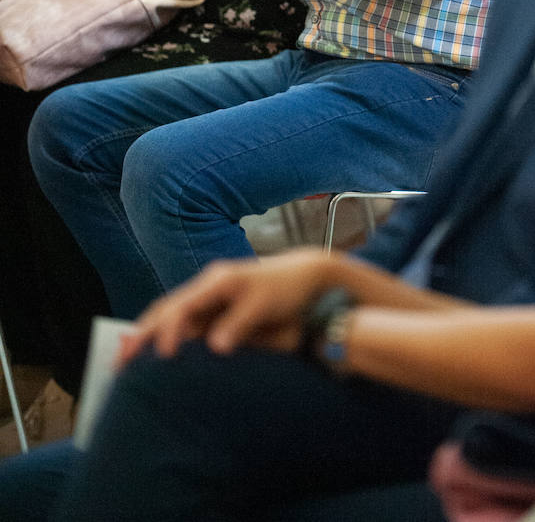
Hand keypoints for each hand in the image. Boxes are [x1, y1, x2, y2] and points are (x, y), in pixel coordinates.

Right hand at [120, 249, 336, 362]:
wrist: (305, 280)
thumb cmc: (284, 289)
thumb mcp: (263, 303)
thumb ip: (239, 323)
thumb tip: (215, 347)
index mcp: (215, 282)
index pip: (181, 308)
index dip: (167, 332)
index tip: (160, 356)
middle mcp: (205, 289)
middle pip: (165, 310)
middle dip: (141, 334)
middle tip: (119, 362)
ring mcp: (207, 300)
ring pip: (169, 318)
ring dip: (147, 338)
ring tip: (125, 364)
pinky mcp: (212, 313)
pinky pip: (182, 326)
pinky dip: (165, 341)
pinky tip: (156, 359)